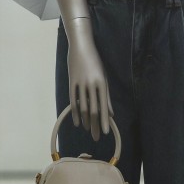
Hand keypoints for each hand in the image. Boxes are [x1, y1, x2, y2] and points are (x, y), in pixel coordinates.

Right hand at [66, 19, 111, 140]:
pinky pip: (73, 101)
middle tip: (97, 137)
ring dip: (86, 121)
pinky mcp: (71, 82)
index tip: (106, 131)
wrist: (81, 46)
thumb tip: (111, 112)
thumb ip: (107, 96)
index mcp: (102, 83)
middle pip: (94, 109)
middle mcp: (92, 85)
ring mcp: (80, 84)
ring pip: (84, 107)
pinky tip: (78, 123)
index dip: (105, 120)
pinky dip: (76, 113)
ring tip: (88, 130)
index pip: (104, 106)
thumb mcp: (104, 78)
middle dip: (96, 125)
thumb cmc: (95, 62)